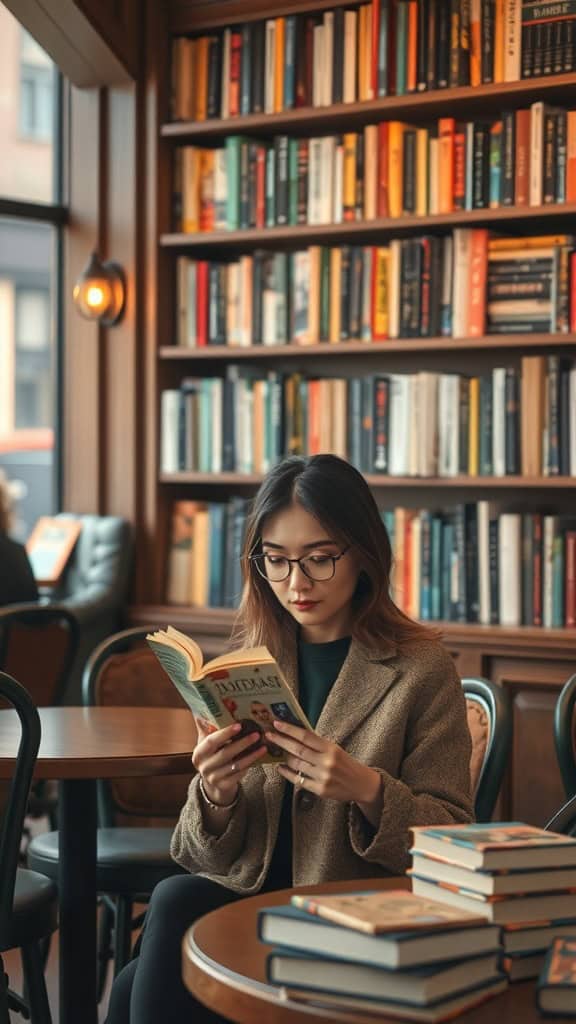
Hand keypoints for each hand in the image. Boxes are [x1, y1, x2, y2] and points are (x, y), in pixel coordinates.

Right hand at [192, 718, 266, 806]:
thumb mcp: (206, 743)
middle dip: (242, 743)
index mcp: (199, 753)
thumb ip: (206, 727)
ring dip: (251, 755)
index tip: (239, 725)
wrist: (212, 783)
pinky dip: (250, 765)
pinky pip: (239, 774)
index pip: (212, 741)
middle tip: (257, 734)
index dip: (225, 733)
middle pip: (225, 753)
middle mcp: (204, 766)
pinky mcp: (224, 786)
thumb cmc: (211, 757)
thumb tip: (203, 705)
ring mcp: (213, 778)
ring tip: (263, 746)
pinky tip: (258, 757)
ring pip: (236, 765)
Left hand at [267, 720, 381, 813]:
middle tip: (268, 735)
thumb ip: (317, 743)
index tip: (276, 724)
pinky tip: (280, 767)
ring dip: (284, 757)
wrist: (361, 784)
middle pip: (298, 750)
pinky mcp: (319, 790)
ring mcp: (322, 777)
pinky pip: (298, 780)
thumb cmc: (345, 763)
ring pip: (296, 764)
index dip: (289, 729)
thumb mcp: (335, 749)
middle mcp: (326, 762)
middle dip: (281, 741)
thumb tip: (294, 732)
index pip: (306, 736)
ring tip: (277, 750)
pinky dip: (287, 773)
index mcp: (330, 748)